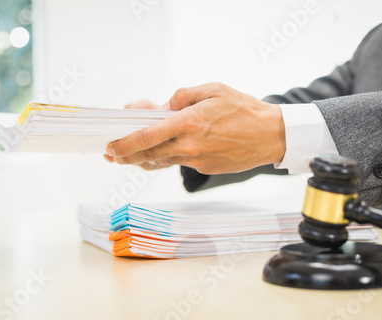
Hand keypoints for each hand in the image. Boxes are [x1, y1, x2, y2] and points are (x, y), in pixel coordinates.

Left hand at [106, 83, 285, 174]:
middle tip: (112, 156)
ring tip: (130, 156)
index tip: (111, 146)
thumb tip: (164, 108)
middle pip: (148, 155)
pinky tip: (162, 153)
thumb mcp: (212, 90)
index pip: (146, 137)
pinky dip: (168, 158)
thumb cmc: (244, 109)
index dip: (124, 144)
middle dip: (126, 156)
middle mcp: (189, 145)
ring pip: (162, 161)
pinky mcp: (205, 168)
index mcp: (188, 123)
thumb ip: (183, 96)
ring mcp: (197, 160)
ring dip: (144, 159)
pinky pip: (180, 163)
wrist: (270, 135)